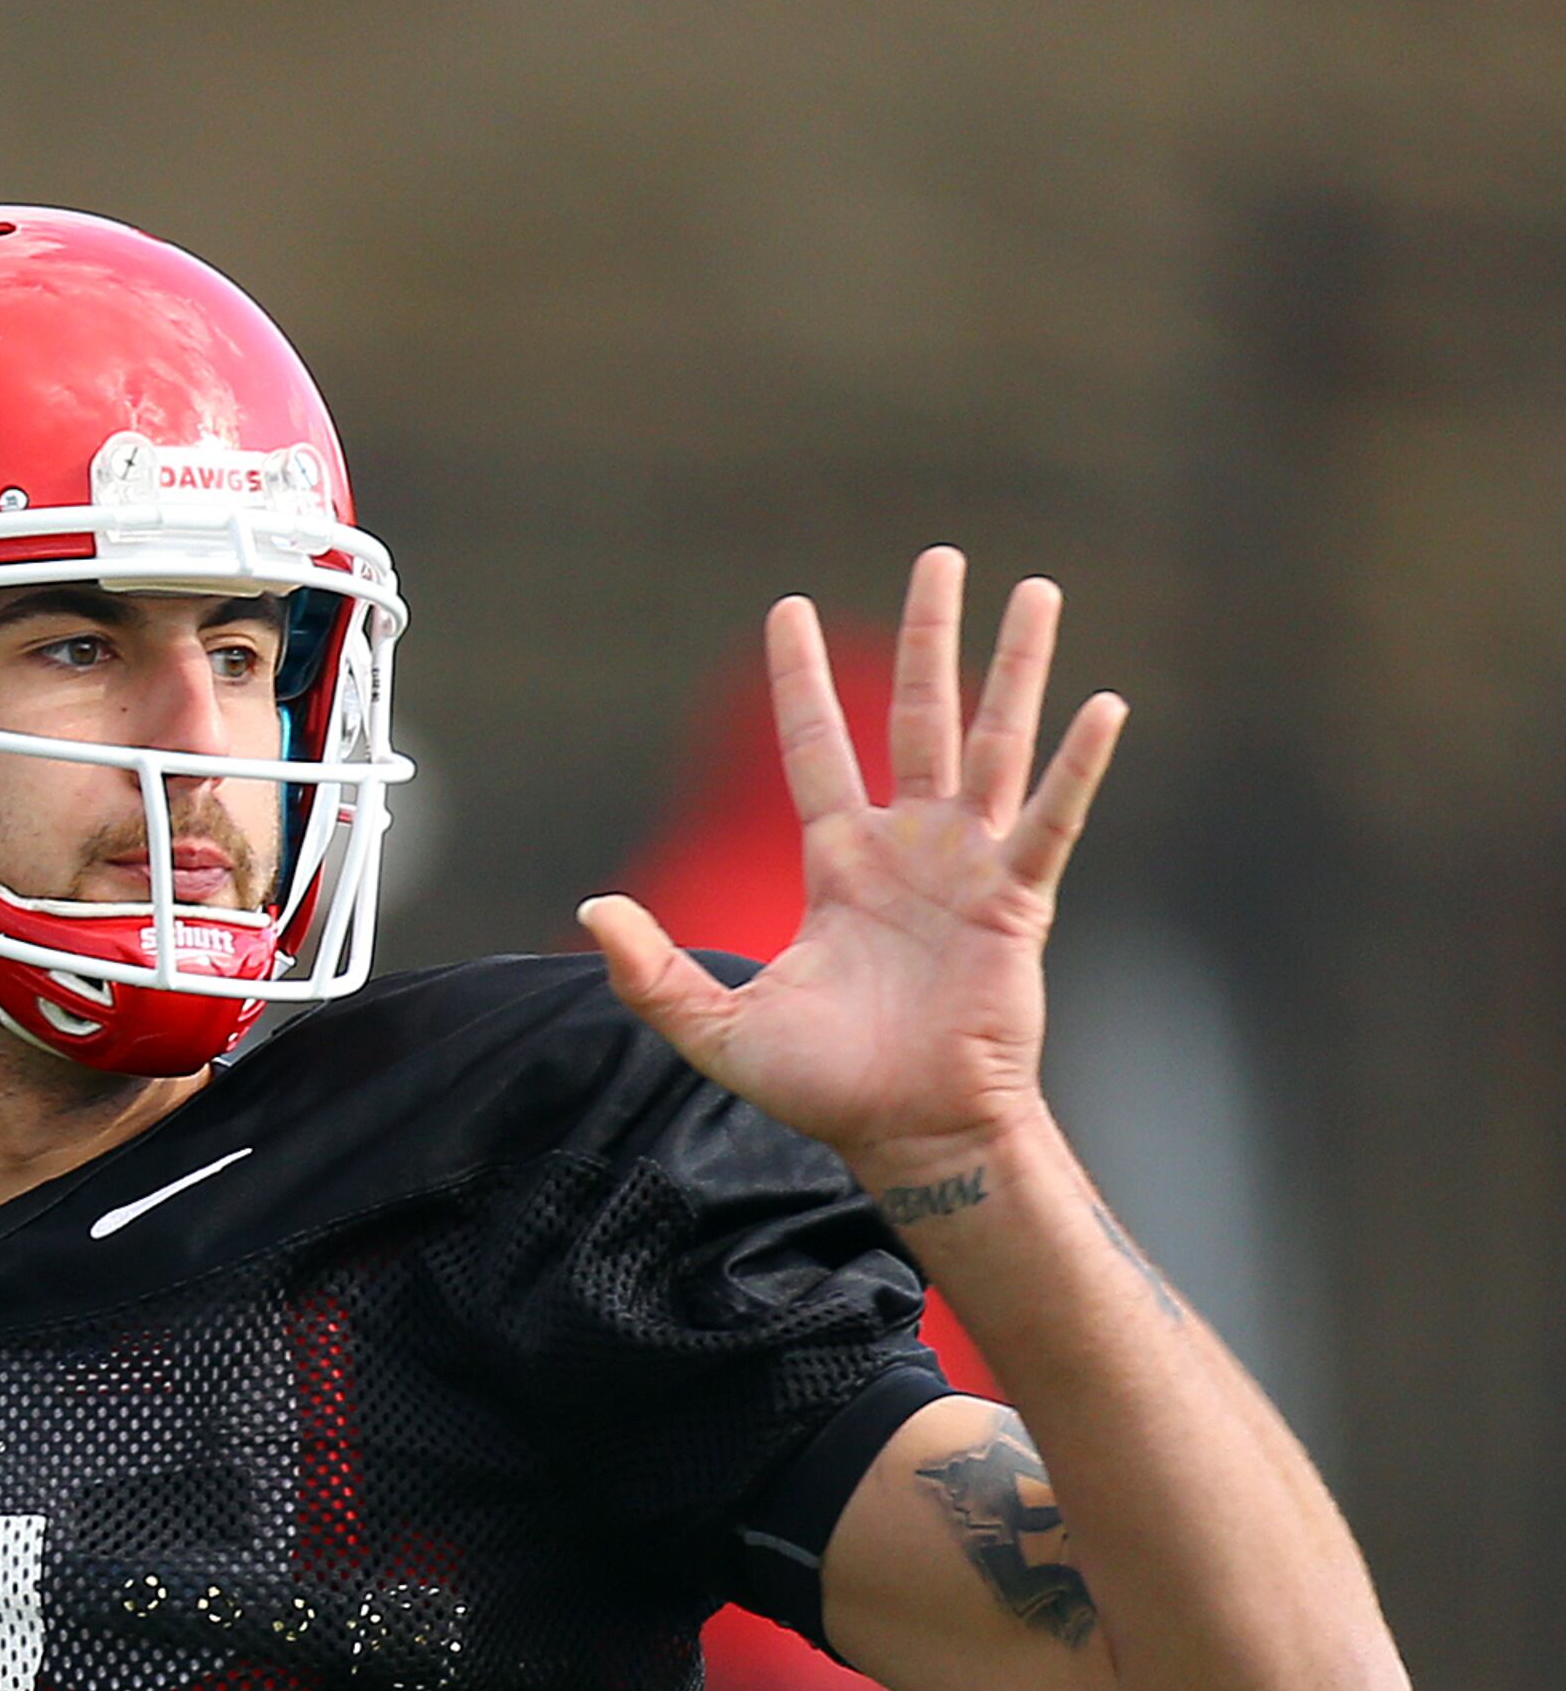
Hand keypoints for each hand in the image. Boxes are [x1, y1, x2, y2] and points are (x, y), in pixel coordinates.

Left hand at [578, 548, 1126, 1177]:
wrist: (907, 1133)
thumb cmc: (823, 1087)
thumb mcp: (715, 1027)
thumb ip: (651, 971)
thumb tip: (590, 909)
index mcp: (838, 863)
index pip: (813, 746)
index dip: (800, 681)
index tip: (786, 610)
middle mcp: (907, 847)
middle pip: (918, 715)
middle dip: (927, 636)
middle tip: (939, 557)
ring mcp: (967, 867)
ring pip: (991, 743)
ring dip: (1012, 668)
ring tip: (1034, 589)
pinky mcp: (1015, 903)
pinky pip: (1049, 821)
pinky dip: (1074, 766)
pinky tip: (1100, 706)